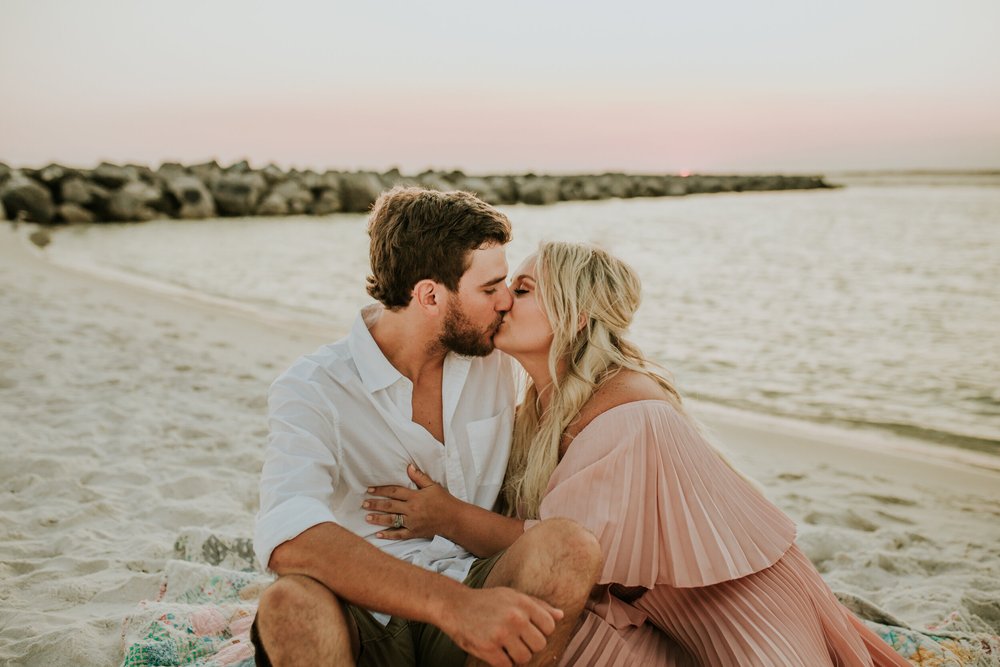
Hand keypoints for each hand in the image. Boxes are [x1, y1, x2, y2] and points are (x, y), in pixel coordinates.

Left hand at [364, 464, 459, 539]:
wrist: (454, 519)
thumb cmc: (444, 501)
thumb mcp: (433, 486)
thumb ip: (419, 477)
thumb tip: (408, 467)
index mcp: (415, 497)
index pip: (394, 492)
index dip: (381, 490)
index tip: (370, 490)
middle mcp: (412, 510)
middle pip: (390, 506)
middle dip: (375, 504)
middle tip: (363, 504)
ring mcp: (412, 522)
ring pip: (391, 520)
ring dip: (378, 519)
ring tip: (367, 517)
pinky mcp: (414, 533)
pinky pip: (399, 535)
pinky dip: (388, 535)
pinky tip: (378, 534)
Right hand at [441, 586, 563, 666]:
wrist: (455, 606)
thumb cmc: (487, 601)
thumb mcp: (513, 596)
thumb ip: (538, 606)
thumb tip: (560, 616)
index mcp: (523, 603)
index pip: (549, 626)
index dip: (540, 631)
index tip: (528, 630)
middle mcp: (515, 617)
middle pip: (539, 645)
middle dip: (529, 645)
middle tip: (516, 639)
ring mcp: (501, 633)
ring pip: (525, 658)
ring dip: (516, 656)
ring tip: (506, 646)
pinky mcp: (488, 648)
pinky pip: (507, 665)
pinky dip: (502, 662)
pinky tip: (495, 650)